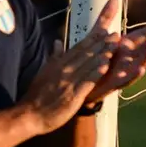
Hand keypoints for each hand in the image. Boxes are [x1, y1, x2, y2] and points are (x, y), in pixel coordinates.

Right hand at [19, 0, 120, 134]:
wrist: (29, 114)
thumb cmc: (37, 95)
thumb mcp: (44, 71)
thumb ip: (54, 56)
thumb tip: (58, 41)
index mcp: (59, 63)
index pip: (79, 48)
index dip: (94, 39)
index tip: (106, 32)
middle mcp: (64, 70)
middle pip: (86, 53)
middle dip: (102, 43)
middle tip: (116, 35)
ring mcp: (69, 82)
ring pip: (88, 65)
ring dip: (102, 54)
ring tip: (115, 46)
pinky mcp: (72, 95)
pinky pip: (86, 82)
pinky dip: (96, 73)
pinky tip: (105, 66)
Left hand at [83, 15, 145, 105]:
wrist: (84, 81)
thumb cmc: (95, 58)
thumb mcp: (98, 35)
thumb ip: (106, 17)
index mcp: (125, 45)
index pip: (142, 34)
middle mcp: (128, 57)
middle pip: (144, 48)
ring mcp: (124, 70)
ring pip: (140, 62)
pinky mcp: (117, 82)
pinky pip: (128, 79)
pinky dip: (134, 74)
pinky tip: (140, 69)